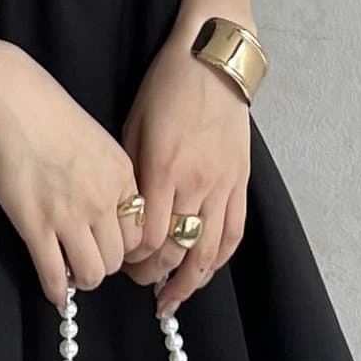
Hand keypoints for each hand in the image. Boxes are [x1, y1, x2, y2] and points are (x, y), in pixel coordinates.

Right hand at [0, 43, 145, 310]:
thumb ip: (111, 178)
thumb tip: (109, 213)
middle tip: (87, 261)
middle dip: (103, 265)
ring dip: (83, 279)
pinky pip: (54, 273)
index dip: (125, 247)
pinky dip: (57, 290)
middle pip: (118, 258)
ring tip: (71, 274)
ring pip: (92, 271)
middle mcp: (104, 200)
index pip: (141, 233)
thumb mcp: (100, 142)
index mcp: (124, 178)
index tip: (109, 247)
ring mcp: (70, 215)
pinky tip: (55, 292)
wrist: (13, 103)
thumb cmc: (51, 115)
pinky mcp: (36, 225)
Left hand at [119, 30, 250, 316]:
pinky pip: (234, 231)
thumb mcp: (133, 126)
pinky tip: (205, 272)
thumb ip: (131, 174)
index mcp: (162, 169)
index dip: (131, 257)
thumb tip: (123, 215)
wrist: (212, 60)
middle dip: (154, 275)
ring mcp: (223, 184)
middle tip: (138, 283)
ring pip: (209, 250)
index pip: (146, 236)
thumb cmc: (165, 88)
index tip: (119, 260)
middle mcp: (195, 183)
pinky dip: (220, 258)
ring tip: (172, 299)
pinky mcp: (241, 180)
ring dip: (190, 281)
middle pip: (175, 249)